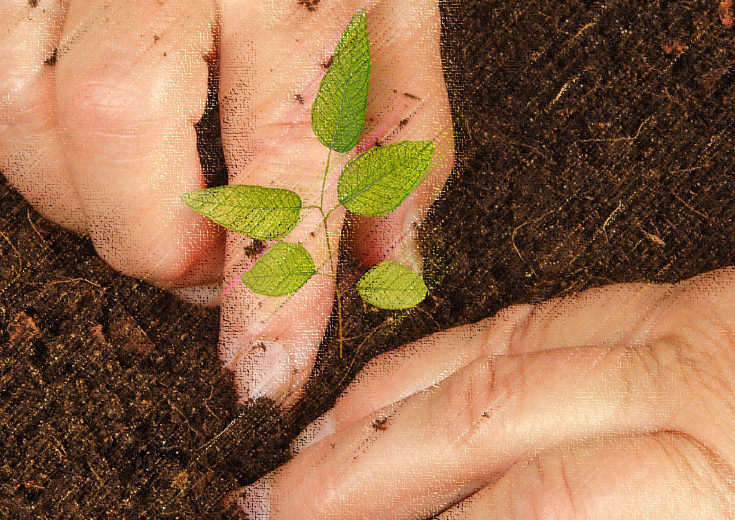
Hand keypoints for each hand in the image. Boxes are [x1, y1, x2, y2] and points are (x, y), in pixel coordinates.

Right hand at [0, 0, 453, 403]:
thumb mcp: (392, 8)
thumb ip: (400, 131)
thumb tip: (395, 257)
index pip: (286, 151)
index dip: (274, 278)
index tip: (267, 369)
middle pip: (120, 133)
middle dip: (160, 242)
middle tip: (205, 260)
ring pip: (27, 117)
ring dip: (89, 200)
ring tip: (153, 196)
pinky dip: (32, 143)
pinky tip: (92, 145)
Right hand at [237, 261, 734, 517]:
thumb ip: (590, 513)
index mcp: (723, 472)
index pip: (530, 509)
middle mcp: (685, 386)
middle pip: (481, 424)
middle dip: (361, 475)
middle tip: (274, 508)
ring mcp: (675, 330)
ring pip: (489, 355)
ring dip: (385, 408)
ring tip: (307, 452)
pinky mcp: (675, 301)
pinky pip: (529, 317)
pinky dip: (448, 350)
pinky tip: (401, 381)